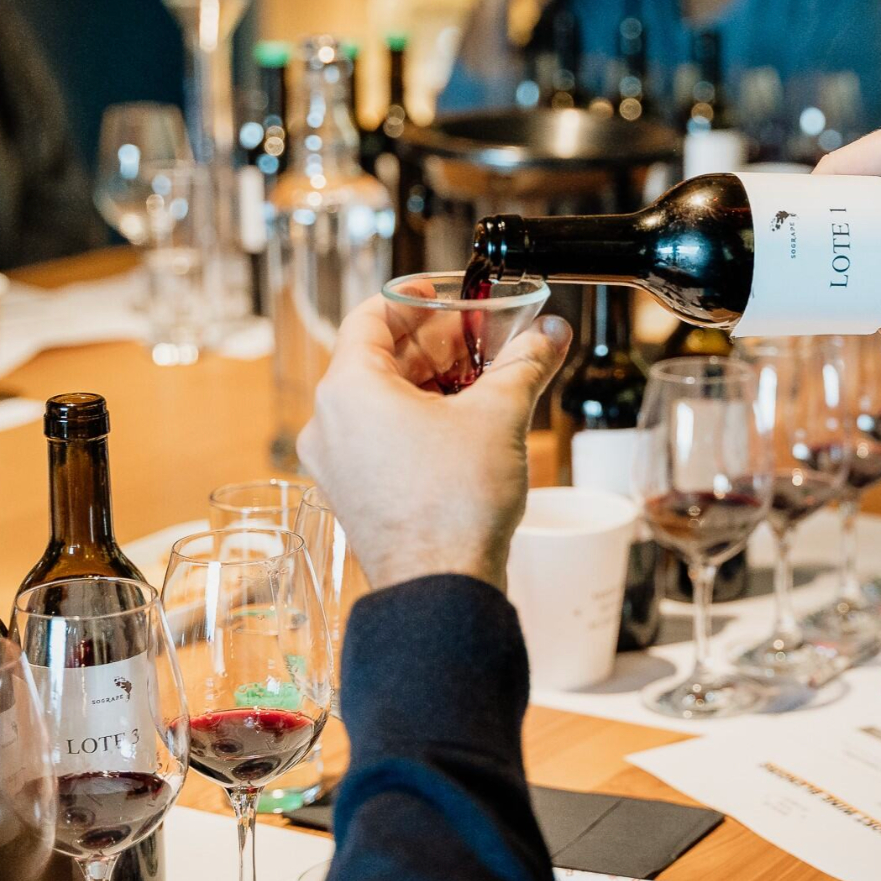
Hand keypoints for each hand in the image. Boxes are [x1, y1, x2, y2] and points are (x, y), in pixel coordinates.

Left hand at [298, 298, 572, 591]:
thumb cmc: (454, 506)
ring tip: (482, 380)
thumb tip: (551, 333)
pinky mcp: (355, 494)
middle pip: (378, 359)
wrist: (441, 587)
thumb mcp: (499, 415)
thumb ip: (525, 363)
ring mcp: (338, 464)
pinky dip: (417, 420)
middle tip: (481, 337)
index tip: (443, 294)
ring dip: (430, 382)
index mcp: (349, 390)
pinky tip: (465, 424)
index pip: (369, 318)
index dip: (411, 299)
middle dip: (435, 343)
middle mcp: (330, 424)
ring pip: (380, 401)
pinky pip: (380, 438)